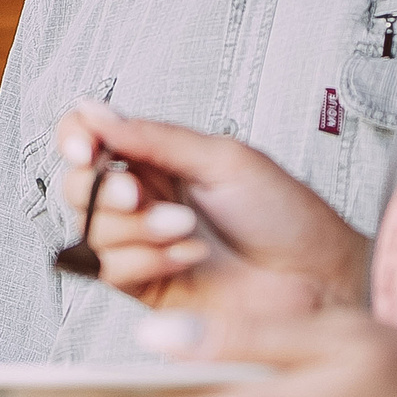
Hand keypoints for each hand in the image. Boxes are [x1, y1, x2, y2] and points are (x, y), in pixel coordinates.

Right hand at [54, 102, 371, 318]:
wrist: (320, 277)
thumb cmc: (288, 216)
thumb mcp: (223, 159)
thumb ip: (153, 137)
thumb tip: (94, 110)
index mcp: (160, 159)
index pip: (91, 137)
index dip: (76, 138)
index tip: (88, 147)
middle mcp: (144, 199)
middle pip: (78, 186)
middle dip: (104, 190)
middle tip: (139, 193)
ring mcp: (142, 244)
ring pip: (90, 231)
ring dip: (135, 229)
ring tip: (185, 229)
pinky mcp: (146, 286)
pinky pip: (110, 271)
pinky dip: (145, 260)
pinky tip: (187, 256)